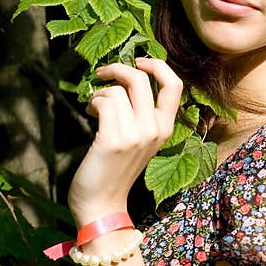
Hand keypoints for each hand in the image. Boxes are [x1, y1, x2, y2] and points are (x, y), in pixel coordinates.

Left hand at [67, 57, 182, 224]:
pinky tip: (90, 113)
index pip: (175, 85)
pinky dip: (93, 102)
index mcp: (166, 128)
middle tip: (102, 72)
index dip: (157, 65)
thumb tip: (127, 76)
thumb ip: (141, 114)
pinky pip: (104, 101)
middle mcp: (155, 130)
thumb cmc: (116, 169)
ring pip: (117, 90)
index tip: (138, 61)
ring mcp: (136, 135)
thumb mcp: (140, 140)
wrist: (102, 203)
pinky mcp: (113, 139)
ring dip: (100, 92)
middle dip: (118, 68)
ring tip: (94, 106)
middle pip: (141, 78)